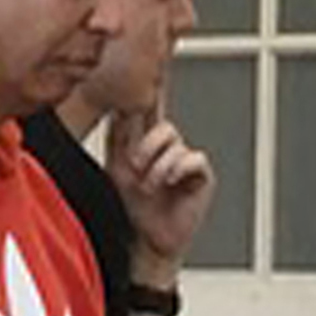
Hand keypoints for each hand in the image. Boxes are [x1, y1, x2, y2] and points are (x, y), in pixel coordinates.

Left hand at [108, 109, 214, 282]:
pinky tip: (170, 182)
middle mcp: (168, 149)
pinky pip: (193, 159)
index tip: (153, 76)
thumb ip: (117, 142)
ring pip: (175, 143)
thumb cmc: (132, 208)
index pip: (151, 115)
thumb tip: (115, 113)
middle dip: (146, 145)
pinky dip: (177, 169)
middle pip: (162, 125)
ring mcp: (185, 161)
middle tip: (134, 166)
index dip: (153, 95)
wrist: (147, 239)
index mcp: (147, 145)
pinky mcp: (201, 175)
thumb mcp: (117, 171)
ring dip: (156, 166)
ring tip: (149, 187)